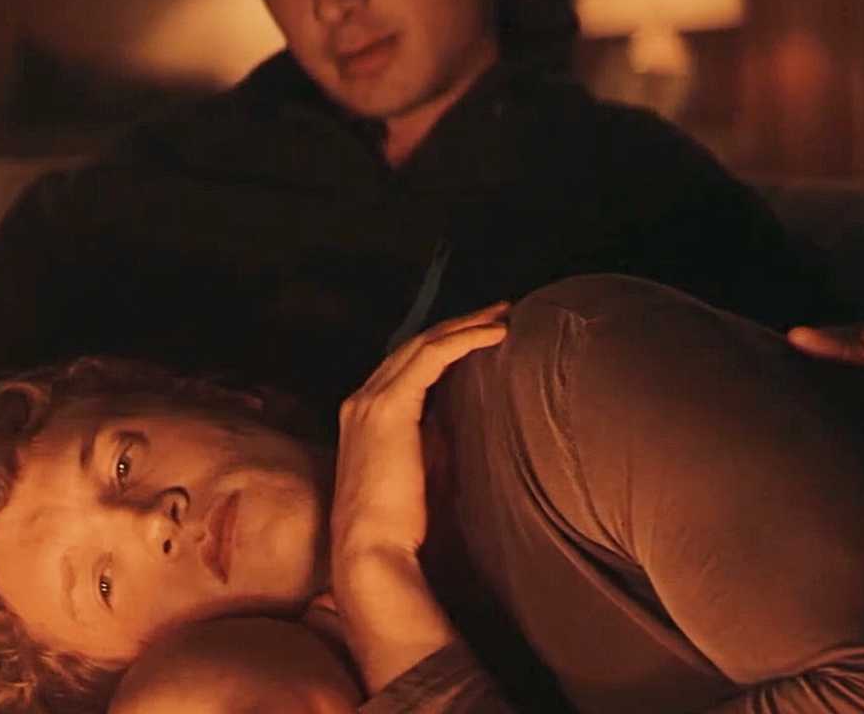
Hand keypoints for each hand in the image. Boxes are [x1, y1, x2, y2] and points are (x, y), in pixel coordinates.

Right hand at [329, 302, 508, 692]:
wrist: (371, 553)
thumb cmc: (399, 525)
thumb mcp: (418, 470)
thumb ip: (431, 439)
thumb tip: (457, 418)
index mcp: (363, 415)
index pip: (406, 364)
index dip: (444, 343)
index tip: (482, 333)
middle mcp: (360, 400)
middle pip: (414, 345)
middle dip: (458, 324)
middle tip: (499, 311)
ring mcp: (370, 401)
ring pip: (423, 344)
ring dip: (465, 325)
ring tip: (503, 315)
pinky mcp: (388, 408)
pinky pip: (431, 358)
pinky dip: (464, 340)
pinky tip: (496, 334)